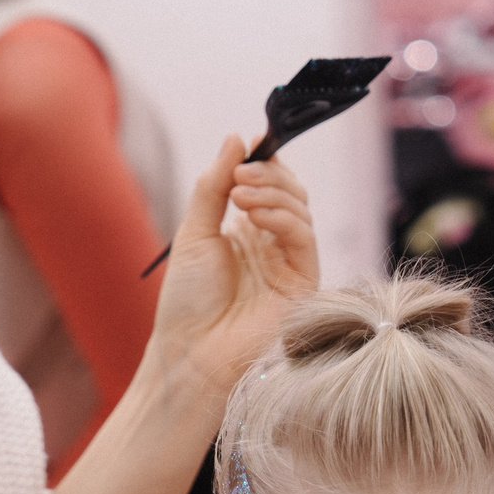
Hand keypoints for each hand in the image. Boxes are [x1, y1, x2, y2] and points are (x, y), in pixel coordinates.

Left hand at [150, 136, 318, 400]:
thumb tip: (235, 137)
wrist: (192, 355)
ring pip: (299, 209)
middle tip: (239, 176)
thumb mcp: (195, 233)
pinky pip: (305, 237)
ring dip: (272, 193)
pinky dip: (283, 217)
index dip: (264, 159)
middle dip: (267, 174)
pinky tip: (255, 215)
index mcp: (246, 232)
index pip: (268, 184)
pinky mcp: (304, 282)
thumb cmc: (188, 303)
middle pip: (288, 191)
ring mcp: (290, 263)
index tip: (254, 140)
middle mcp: (272, 244)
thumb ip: (213, 186)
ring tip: (239, 195)